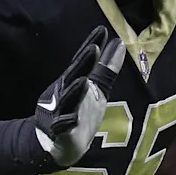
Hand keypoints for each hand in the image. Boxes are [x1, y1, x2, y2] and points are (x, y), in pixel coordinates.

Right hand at [33, 25, 124, 166]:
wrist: (56, 143)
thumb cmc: (78, 112)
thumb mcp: (95, 89)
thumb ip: (106, 68)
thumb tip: (119, 43)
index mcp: (73, 81)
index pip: (83, 61)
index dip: (91, 46)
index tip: (102, 30)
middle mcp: (64, 93)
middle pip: (73, 75)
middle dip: (83, 63)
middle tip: (94, 48)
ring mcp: (60, 111)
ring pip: (67, 100)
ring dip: (74, 91)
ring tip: (84, 81)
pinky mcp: (59, 131)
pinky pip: (62, 126)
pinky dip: (67, 121)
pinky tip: (73, 118)